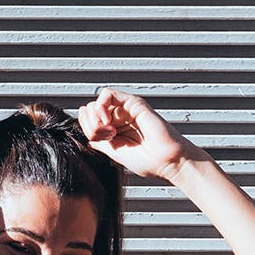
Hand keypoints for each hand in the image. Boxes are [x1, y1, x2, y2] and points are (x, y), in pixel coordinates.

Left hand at [78, 87, 201, 179]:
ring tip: (109, 132)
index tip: (99, 142)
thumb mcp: (115, 153)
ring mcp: (126, 109)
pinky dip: (101, 107)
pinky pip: (107, 94)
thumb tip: (87, 137)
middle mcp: (119, 117)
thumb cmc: (149, 161)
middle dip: (89, 126)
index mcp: (114, 129)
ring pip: (94, 103)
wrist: (168, 161)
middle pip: (88, 110)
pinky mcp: (133, 103)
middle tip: (104, 137)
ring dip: (94, 119)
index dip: (86, 130)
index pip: (88, 120)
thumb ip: (100, 143)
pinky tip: (108, 122)